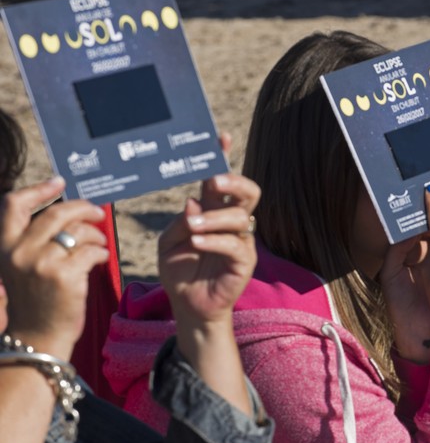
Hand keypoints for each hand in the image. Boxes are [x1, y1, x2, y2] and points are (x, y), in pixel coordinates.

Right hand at [0, 177, 108, 358]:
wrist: (37, 339)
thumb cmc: (34, 302)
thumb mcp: (20, 267)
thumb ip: (33, 241)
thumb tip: (66, 212)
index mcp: (2, 246)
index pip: (14, 204)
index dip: (39, 189)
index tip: (59, 182)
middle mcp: (18, 251)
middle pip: (56, 213)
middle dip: (82, 208)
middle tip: (97, 213)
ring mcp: (41, 263)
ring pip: (77, 231)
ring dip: (95, 234)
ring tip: (100, 242)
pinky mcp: (65, 276)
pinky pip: (92, 251)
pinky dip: (101, 252)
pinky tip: (101, 258)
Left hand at [158, 174, 258, 325]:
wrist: (187, 305)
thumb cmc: (179, 271)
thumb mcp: (168, 242)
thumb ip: (179, 221)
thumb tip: (194, 201)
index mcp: (213, 212)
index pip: (222, 181)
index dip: (224, 159)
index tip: (222, 137)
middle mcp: (230, 223)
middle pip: (248, 192)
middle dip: (233, 181)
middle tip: (214, 183)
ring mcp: (241, 241)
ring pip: (239, 217)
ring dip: (213, 218)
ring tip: (192, 227)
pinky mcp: (244, 262)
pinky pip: (234, 244)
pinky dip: (214, 240)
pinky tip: (196, 242)